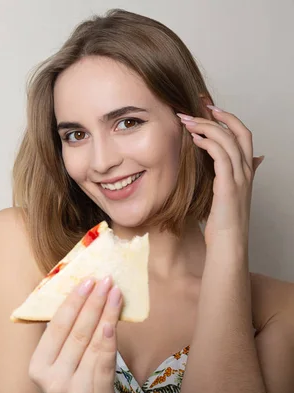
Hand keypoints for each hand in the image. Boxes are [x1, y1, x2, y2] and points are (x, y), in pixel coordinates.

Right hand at [28, 276, 121, 392]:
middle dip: (92, 302)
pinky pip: (104, 361)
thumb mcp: (56, 366)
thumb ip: (61, 341)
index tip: (86, 281)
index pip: (57, 326)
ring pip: (92, 342)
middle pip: (76, 331)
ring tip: (115, 293)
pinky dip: (109, 340)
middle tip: (104, 280)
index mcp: (38, 365)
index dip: (73, 301)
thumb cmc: (70, 386)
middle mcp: (52, 377)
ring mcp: (74, 387)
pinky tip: (113, 322)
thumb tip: (77, 299)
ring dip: (106, 314)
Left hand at [177, 105, 263, 248]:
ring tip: (187, 120)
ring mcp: (239, 178)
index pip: (242, 135)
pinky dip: (208, 143)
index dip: (227, 119)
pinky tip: (194, 138)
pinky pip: (221, 156)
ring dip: (207, 126)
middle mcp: (246, 171)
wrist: (227, 243)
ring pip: (228, 140)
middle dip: (218, 116)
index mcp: (245, 170)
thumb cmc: (222, 222)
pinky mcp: (229, 186)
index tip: (208, 108)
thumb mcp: (227, 193)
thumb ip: (231, 175)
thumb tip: (241, 160)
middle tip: (196, 107)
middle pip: (239, 131)